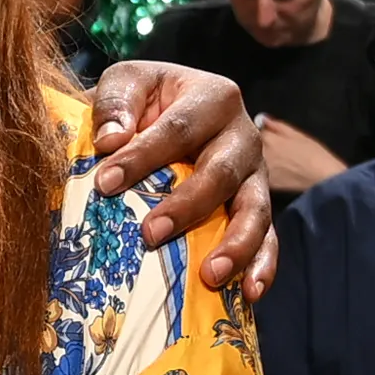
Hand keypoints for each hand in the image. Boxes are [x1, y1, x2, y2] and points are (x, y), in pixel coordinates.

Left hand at [89, 60, 276, 294]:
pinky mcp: (257, 206)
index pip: (178, 129)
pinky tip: (250, 293)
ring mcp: (255, 174)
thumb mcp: (127, 82)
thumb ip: (116, 102)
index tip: (105, 184)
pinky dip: (262, 265)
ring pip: (255, 209)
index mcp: (213, 97)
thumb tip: (111, 140)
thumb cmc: (143, 101)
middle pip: (222, 172)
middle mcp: (242, 135)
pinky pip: (268, 237)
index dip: (142, 156)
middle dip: (187, 206)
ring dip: (236, 244)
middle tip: (150, 235)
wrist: (167, 110)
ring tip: (210, 274)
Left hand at [257, 111, 346, 192]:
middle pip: (250, 147)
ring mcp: (261, 170)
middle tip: (274, 150)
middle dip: (256, 146)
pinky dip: (261, 173)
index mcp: (267, 138)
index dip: (260, 133)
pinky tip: (277, 173)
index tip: (267, 136)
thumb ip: (276, 126)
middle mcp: (260, 154)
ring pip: (252, 161)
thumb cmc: (313, 154)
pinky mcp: (264, 184)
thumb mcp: (296, 134)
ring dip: (257, 160)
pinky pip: (256, 175)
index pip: (253, 131)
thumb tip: (262, 118)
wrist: (321, 178)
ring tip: (278, 163)